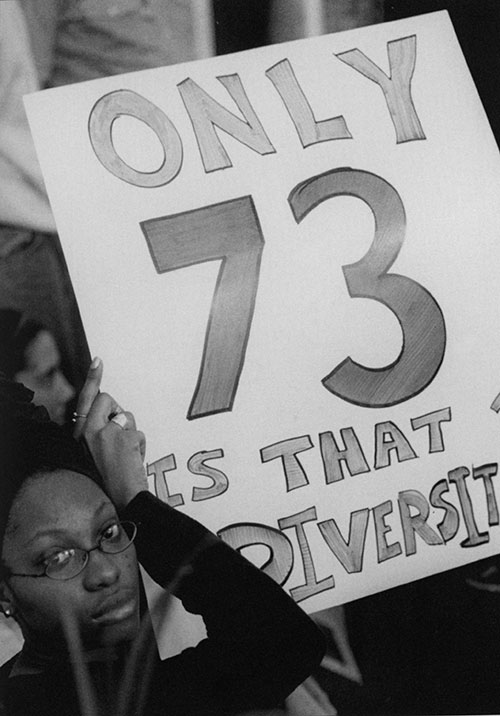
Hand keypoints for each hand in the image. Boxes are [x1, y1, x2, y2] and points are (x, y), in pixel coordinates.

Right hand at [75, 359, 147, 510]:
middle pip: (107, 399)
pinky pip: (138, 432)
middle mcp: (88, 430)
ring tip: (126, 457)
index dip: (93, 378)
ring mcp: (105, 432)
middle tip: (121, 433)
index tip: (98, 360)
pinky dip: (140, 445)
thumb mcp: (97, 453)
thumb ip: (102, 433)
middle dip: (118, 412)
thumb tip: (117, 416)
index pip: (85, 399)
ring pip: (126, 416)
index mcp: (80, 434)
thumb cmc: (110, 479)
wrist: (120, 501)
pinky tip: (133, 461)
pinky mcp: (122, 435)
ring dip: (131, 434)